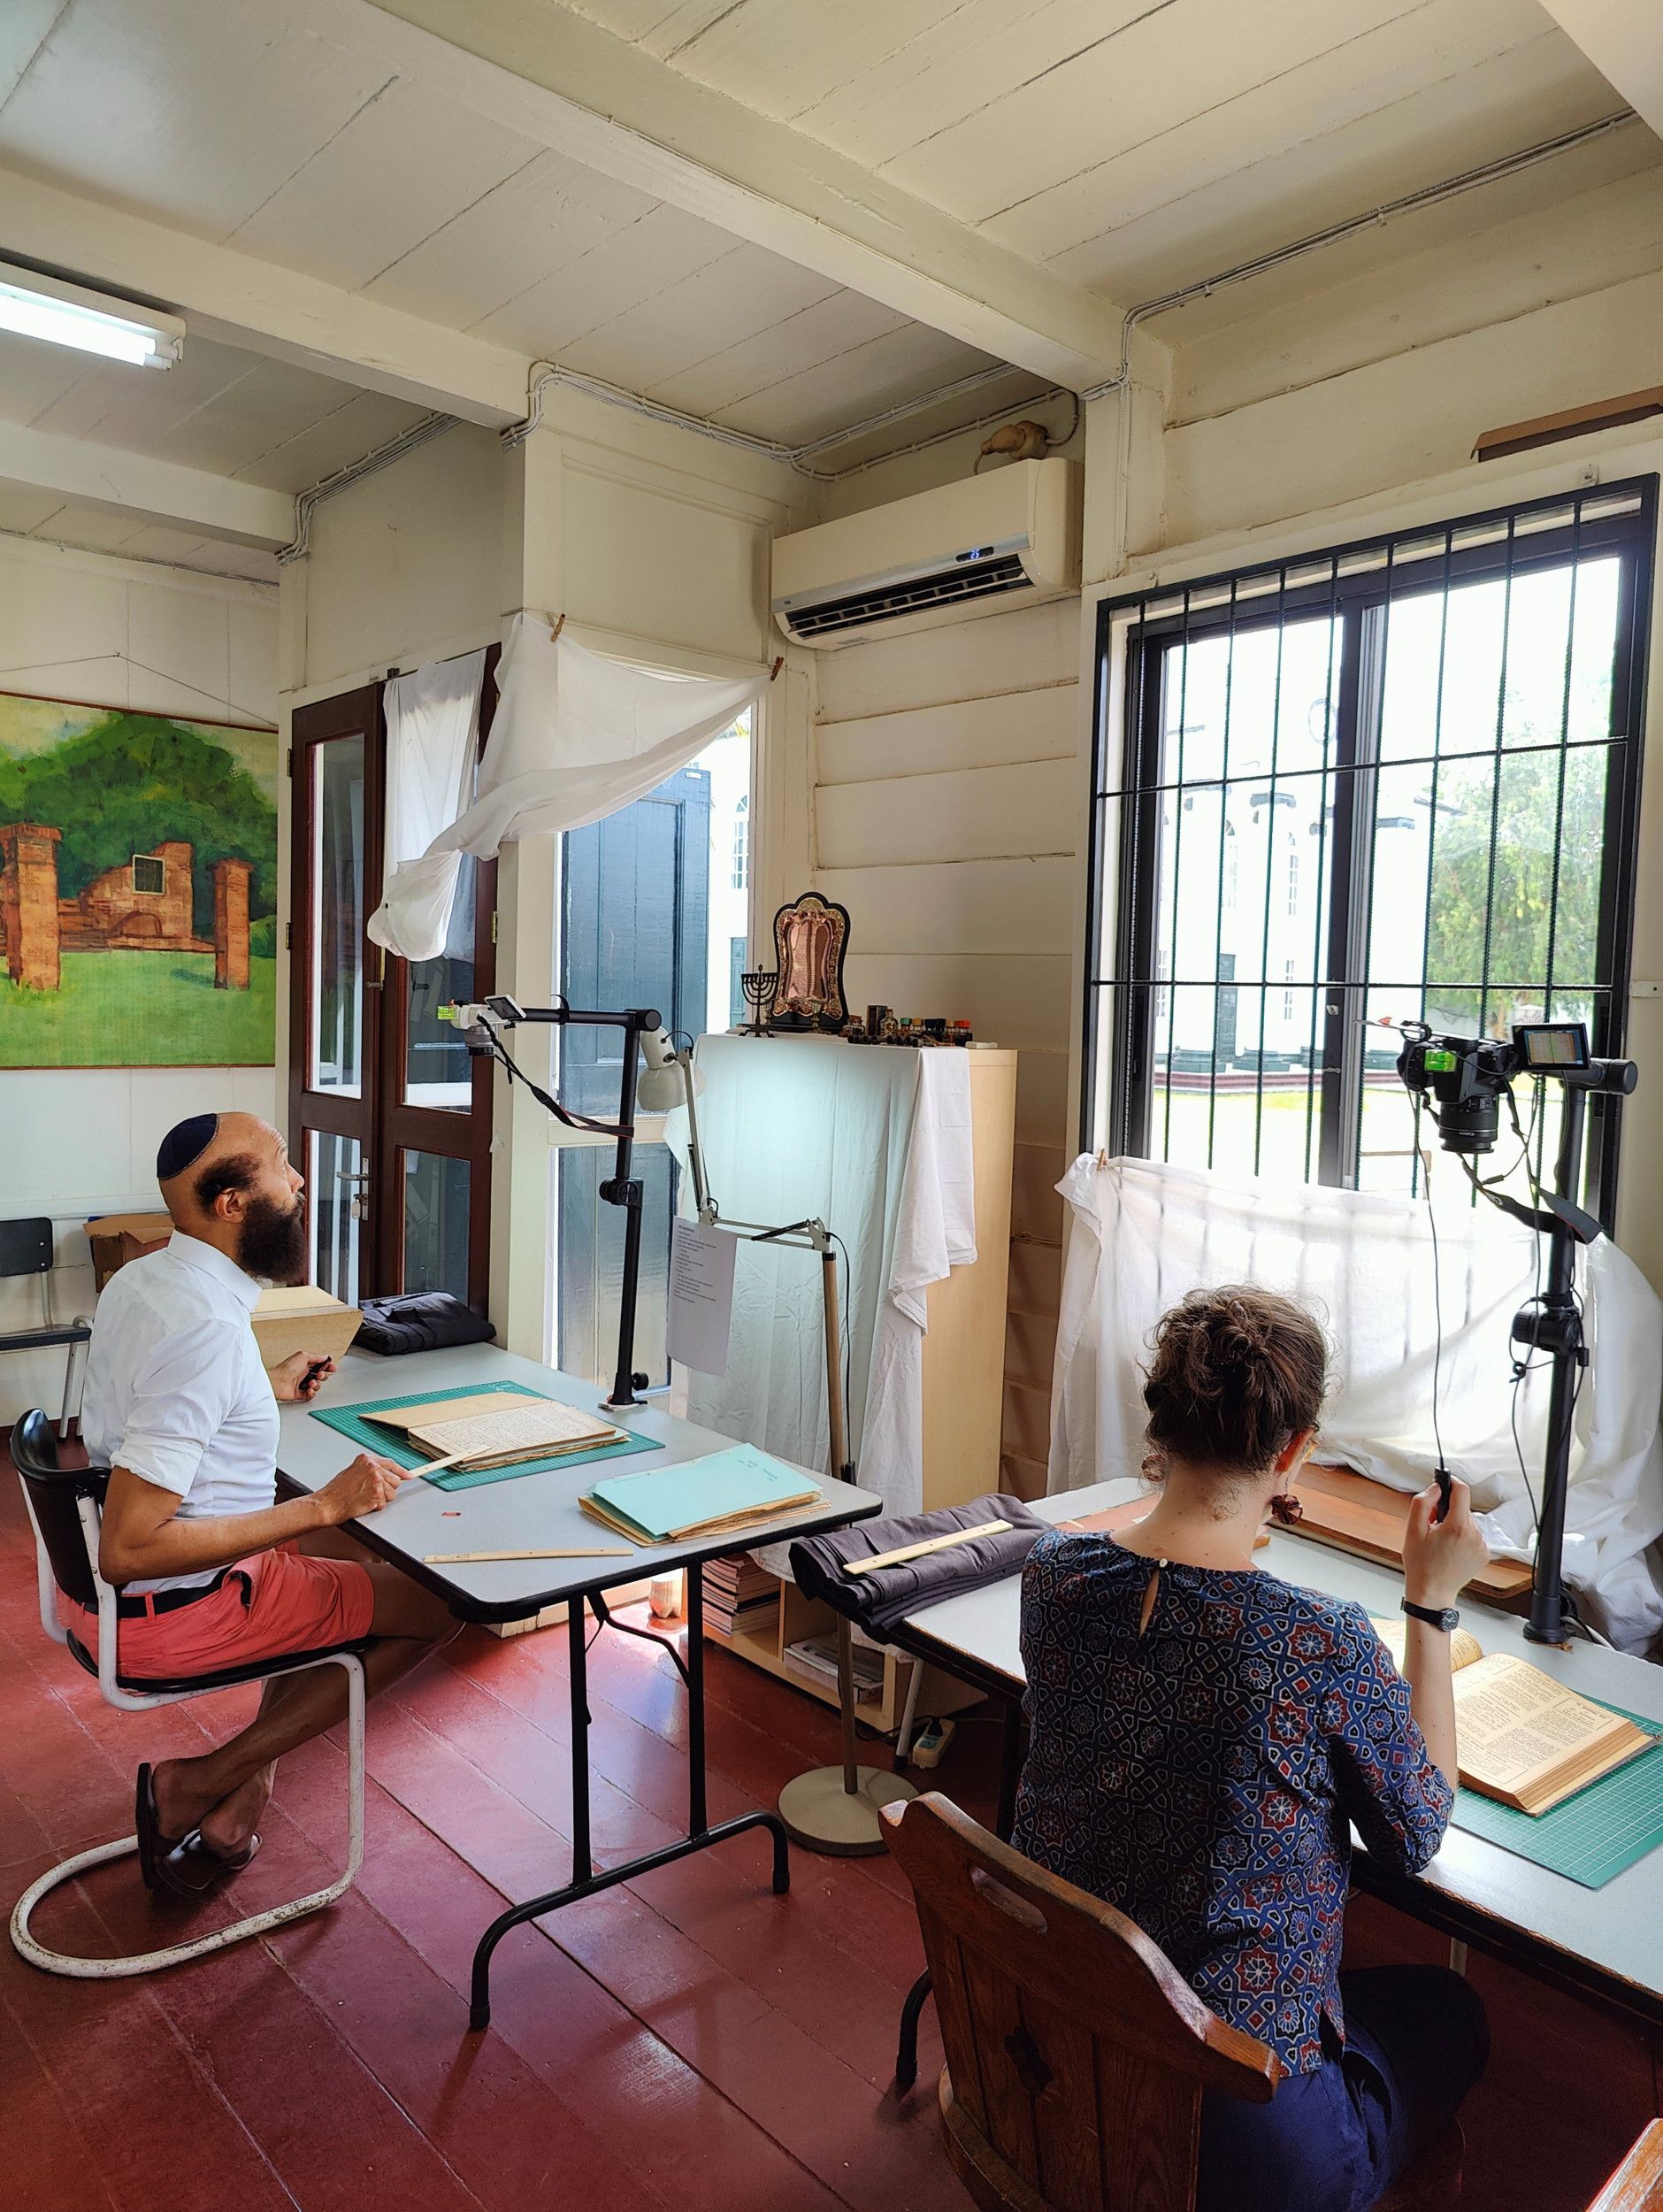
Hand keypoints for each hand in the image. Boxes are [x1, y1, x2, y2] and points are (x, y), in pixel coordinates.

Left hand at [270, 1351, 335, 1402]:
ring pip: (317, 1386)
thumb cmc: (286, 1368)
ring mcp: (302, 1384)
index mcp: (305, 1364)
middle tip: (319, 1375)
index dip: (327, 1366)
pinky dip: (312, 1393)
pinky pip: (310, 1395)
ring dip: (317, 1385)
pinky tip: (309, 1390)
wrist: (277, 1381)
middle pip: (320, 1376)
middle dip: (323, 1376)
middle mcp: (304, 1374)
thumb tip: (324, 1356)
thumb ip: (315, 1357)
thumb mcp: (302, 1356)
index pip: (320, 1365)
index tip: (332, 1368)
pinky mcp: (299, 1393)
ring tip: (311, 1383)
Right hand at [318, 1452, 411, 1523]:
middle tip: (372, 1493)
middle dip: (387, 1489)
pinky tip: (364, 1503)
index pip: (391, 1464)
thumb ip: (370, 1470)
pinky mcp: (377, 1494)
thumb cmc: (337, 1490)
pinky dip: (376, 1506)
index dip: (402, 1471)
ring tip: (366, 1498)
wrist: (328, 1503)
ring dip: (382, 1499)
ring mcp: (376, 1481)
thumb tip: (386, 1475)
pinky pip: (385, 1503)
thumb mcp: (353, 1471)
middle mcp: (373, 1468)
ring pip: (392, 1494)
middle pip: (395, 1481)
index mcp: (367, 1460)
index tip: (409, 1475)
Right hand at [1402, 1476, 1488, 1610]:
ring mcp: (1481, 1545)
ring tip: (1440, 1541)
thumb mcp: (1413, 1530)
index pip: (1462, 1490)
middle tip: (1432, 1525)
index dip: (1451, 1482)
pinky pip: (1472, 1535)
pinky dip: (1462, 1537)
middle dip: (1447, 1510)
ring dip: (1455, 1524)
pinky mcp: (1484, 1554)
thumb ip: (1423, 1502)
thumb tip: (1436, 1488)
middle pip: (1462, 1507)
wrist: (1432, 1592)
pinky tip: (1450, 1549)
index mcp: (1457, 1526)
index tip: (1443, 1482)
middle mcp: (1474, 1534)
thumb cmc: (1421, 1564)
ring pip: (1467, 1521)